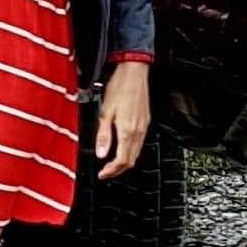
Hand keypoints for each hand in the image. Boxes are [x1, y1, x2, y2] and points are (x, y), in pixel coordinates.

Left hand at [94, 60, 149, 179]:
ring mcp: (144, 126)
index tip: (102, 174)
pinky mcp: (146, 121)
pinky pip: (140, 143)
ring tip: (112, 163)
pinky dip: (131, 151)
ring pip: (137, 153)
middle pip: (131, 160)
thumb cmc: (119, 87)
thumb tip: (101, 154)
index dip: (111, 171)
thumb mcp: (105, 112)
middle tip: (106, 172)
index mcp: (127, 131)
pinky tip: (122, 147)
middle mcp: (138, 131)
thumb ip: (103, 135)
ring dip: (125, 161)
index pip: (122, 160)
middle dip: (118, 170)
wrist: (133, 72)